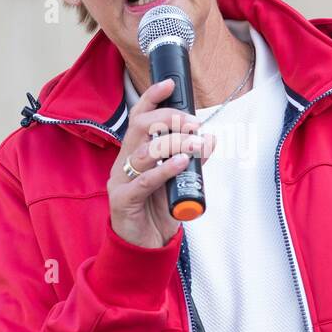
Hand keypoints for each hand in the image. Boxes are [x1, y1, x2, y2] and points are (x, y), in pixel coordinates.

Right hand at [107, 78, 216, 247]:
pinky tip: (181, 162)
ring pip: (144, 152)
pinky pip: (145, 180)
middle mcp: (123, 162)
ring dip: (173, 143)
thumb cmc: (156, 211)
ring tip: (195, 143)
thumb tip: (209, 139)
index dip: (151, 97)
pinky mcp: (123, 200)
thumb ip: (190, 160)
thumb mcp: (177, 181)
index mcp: (134, 153)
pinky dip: (165, 169)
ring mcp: (121, 180)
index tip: (170, 84)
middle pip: (140, 128)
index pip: (139, 118)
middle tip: (194, 123)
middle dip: (169, 119)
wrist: (142, 247)